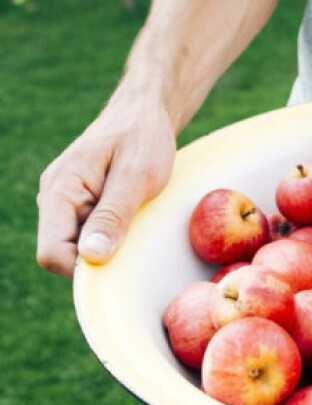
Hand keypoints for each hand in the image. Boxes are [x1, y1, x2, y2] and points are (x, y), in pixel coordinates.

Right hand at [36, 95, 175, 277]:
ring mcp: (68, 204)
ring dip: (108, 246)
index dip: (82, 270)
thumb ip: (114, 215)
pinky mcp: (83, 206)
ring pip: (79, 247)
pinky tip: (134, 220)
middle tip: (136, 239)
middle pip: (63, 254)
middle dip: (98, 258)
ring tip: (137, 221)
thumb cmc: (143, 138)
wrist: (145, 113)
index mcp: (59, 191)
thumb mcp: (137, 176)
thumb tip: (92, 257)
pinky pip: (91, 235)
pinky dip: (113, 236)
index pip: (52, 252)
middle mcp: (55, 200)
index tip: (119, 265)